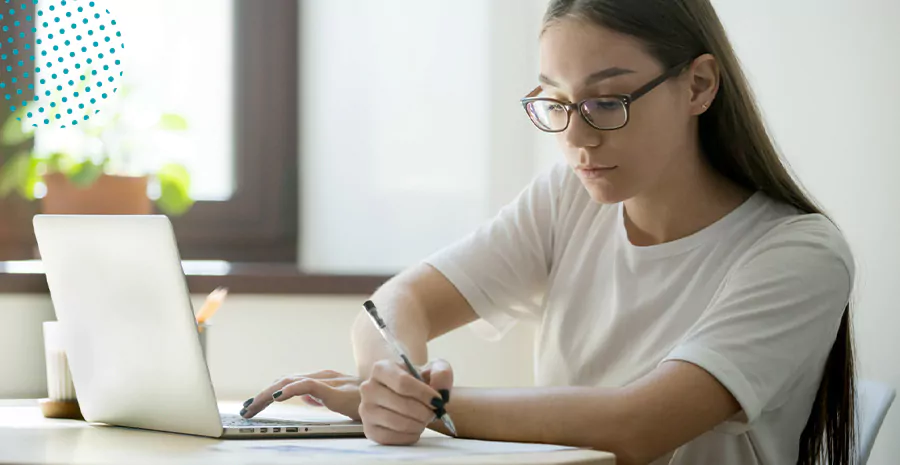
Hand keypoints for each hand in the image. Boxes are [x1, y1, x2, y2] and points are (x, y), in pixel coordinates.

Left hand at [241, 370, 362, 420]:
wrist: (391, 398)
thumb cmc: (367, 400)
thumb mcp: (340, 399)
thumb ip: (322, 396)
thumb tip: (306, 397)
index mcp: (322, 379)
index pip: (288, 382)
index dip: (268, 392)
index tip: (252, 405)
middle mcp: (323, 376)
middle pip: (285, 380)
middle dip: (262, 395)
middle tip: (245, 409)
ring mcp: (329, 381)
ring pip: (291, 382)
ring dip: (268, 394)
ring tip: (252, 405)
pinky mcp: (335, 390)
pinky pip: (309, 386)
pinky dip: (290, 389)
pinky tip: (278, 396)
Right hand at [359, 358, 453, 444]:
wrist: (406, 395)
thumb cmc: (420, 381)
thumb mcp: (434, 369)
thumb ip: (442, 373)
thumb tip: (440, 391)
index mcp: (381, 368)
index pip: (403, 383)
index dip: (424, 394)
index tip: (438, 400)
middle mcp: (368, 388)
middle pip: (401, 404)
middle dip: (424, 412)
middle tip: (434, 413)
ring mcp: (366, 410)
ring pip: (397, 422)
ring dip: (418, 424)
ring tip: (425, 420)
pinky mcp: (369, 430)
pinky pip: (391, 438)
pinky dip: (409, 436)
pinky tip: (415, 428)